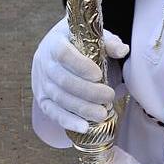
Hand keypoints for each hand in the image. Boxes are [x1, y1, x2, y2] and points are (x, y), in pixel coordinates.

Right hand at [31, 18, 127, 133]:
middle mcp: (44, 62)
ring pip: (59, 98)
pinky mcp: (42, 99)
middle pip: (63, 80)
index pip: (63, 54)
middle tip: (109, 96)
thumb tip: (122, 50)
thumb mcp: (92, 36)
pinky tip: (84, 127)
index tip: (98, 75)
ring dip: (81, 108)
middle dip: (88, 92)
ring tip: (102, 114)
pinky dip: (68, 121)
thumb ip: (108, 42)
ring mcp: (41, 82)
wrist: (56, 49)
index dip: (80, 65)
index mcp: (55, 42)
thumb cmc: (79, 43)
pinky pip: (52, 112)